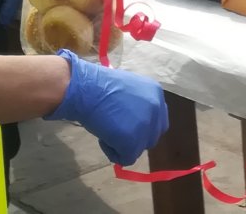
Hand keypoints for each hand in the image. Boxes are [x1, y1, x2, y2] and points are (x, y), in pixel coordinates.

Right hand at [46, 49, 168, 165]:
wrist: (87, 89)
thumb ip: (139, 105)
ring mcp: (146, 126)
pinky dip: (113, 153)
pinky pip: (126, 158)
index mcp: (156, 93)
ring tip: (107, 129)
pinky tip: (103, 138)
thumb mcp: (128, 90)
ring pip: (139, 148)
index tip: (127, 126)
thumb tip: (135, 123)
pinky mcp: (133, 141)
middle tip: (117, 131)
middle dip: (136, 138)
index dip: (142, 127)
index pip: (158, 120)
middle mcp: (156, 108)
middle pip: (152, 136)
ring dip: (123, 144)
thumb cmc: (100, 86)